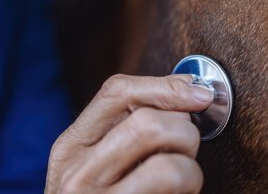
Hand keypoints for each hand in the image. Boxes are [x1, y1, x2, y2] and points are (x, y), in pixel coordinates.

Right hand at [46, 74, 213, 193]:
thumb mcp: (90, 163)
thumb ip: (123, 127)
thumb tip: (188, 91)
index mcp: (69, 148)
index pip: (117, 93)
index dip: (166, 88)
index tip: (198, 95)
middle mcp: (78, 177)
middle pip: (150, 125)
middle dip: (185, 133)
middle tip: (184, 150)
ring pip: (171, 167)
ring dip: (192, 171)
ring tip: (182, 181)